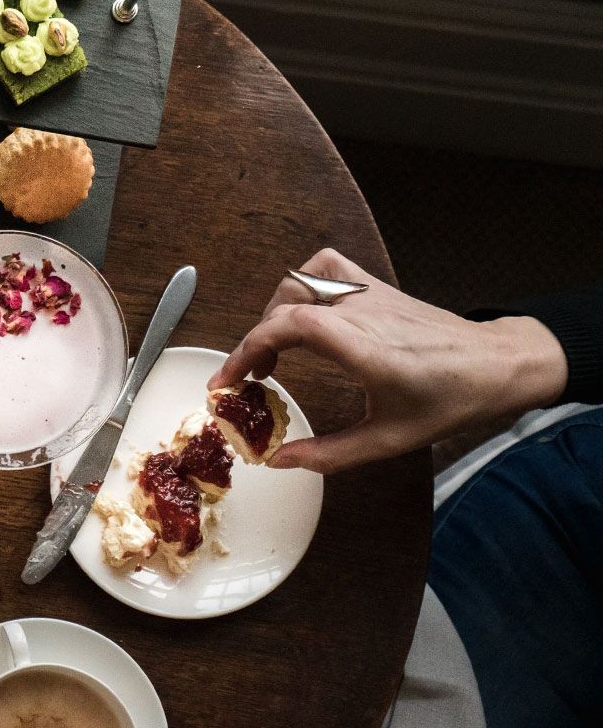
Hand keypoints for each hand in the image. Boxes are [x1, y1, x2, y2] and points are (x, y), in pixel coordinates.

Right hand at [207, 249, 567, 472]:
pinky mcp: (377, 287)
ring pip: (301, 280)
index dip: (247, 349)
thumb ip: (329, 454)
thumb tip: (280, 460)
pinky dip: (303, 282)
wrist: (499, 365)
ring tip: (274, 346)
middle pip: (285, 305)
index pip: (288, 326)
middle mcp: (362, 311)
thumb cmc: (450, 400)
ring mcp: (370, 293)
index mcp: (363, 347)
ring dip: (274, 310)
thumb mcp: (388, 439)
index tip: (228, 380)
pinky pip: (327, 266)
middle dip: (254, 340)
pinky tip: (303, 310)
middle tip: (249, 377)